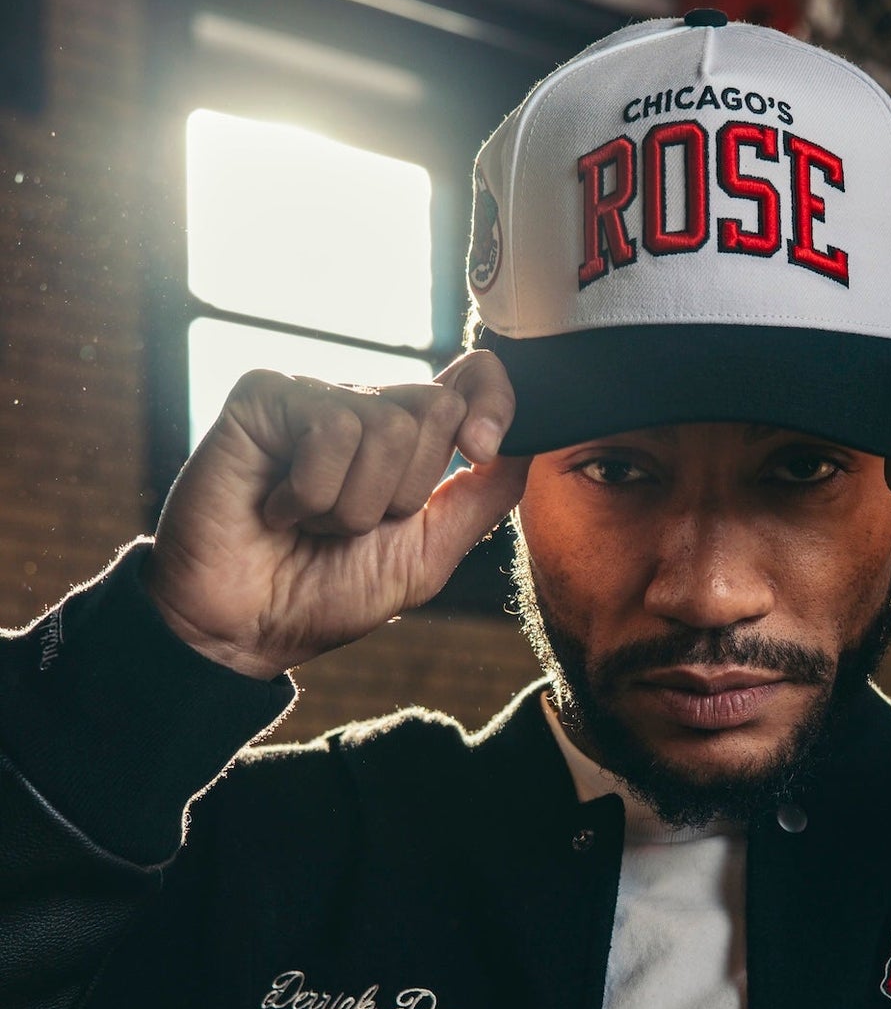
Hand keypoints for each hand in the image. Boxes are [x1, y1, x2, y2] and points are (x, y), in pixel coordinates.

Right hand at [144, 350, 529, 680]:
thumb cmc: (326, 594)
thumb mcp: (426, 556)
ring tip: (310, 521)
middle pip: (437, 408)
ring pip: (386, 425)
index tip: (480, 450)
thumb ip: (480, 500)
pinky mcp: (264, 396)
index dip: (494, 398)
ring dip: (352, 503)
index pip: (473, 378)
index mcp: (410, 441)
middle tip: (350, 525)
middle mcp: (366, 408)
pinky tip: (276, 508)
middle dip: (404, 492)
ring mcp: (314, 396)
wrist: (243, 630)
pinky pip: (330, 427)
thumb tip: (529, 447)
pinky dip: (312, 492)